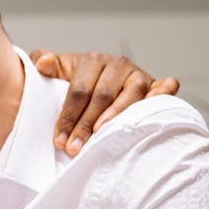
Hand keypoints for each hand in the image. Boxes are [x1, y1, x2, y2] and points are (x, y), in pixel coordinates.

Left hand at [31, 51, 179, 155]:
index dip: (68, 116)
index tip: (59, 140)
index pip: (79, 91)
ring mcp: (138, 73)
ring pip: (133, 92)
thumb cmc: (77, 80)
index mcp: (92, 60)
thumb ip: (45, 64)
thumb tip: (42, 64)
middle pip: (103, 95)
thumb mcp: (59, 72)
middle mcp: (117, 64)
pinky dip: (164, 93)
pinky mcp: (156, 83)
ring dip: (118, 115)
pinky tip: (154, 105)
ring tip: (102, 134)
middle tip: (75, 147)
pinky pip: (165, 85)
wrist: (100, 78)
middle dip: (86, 124)